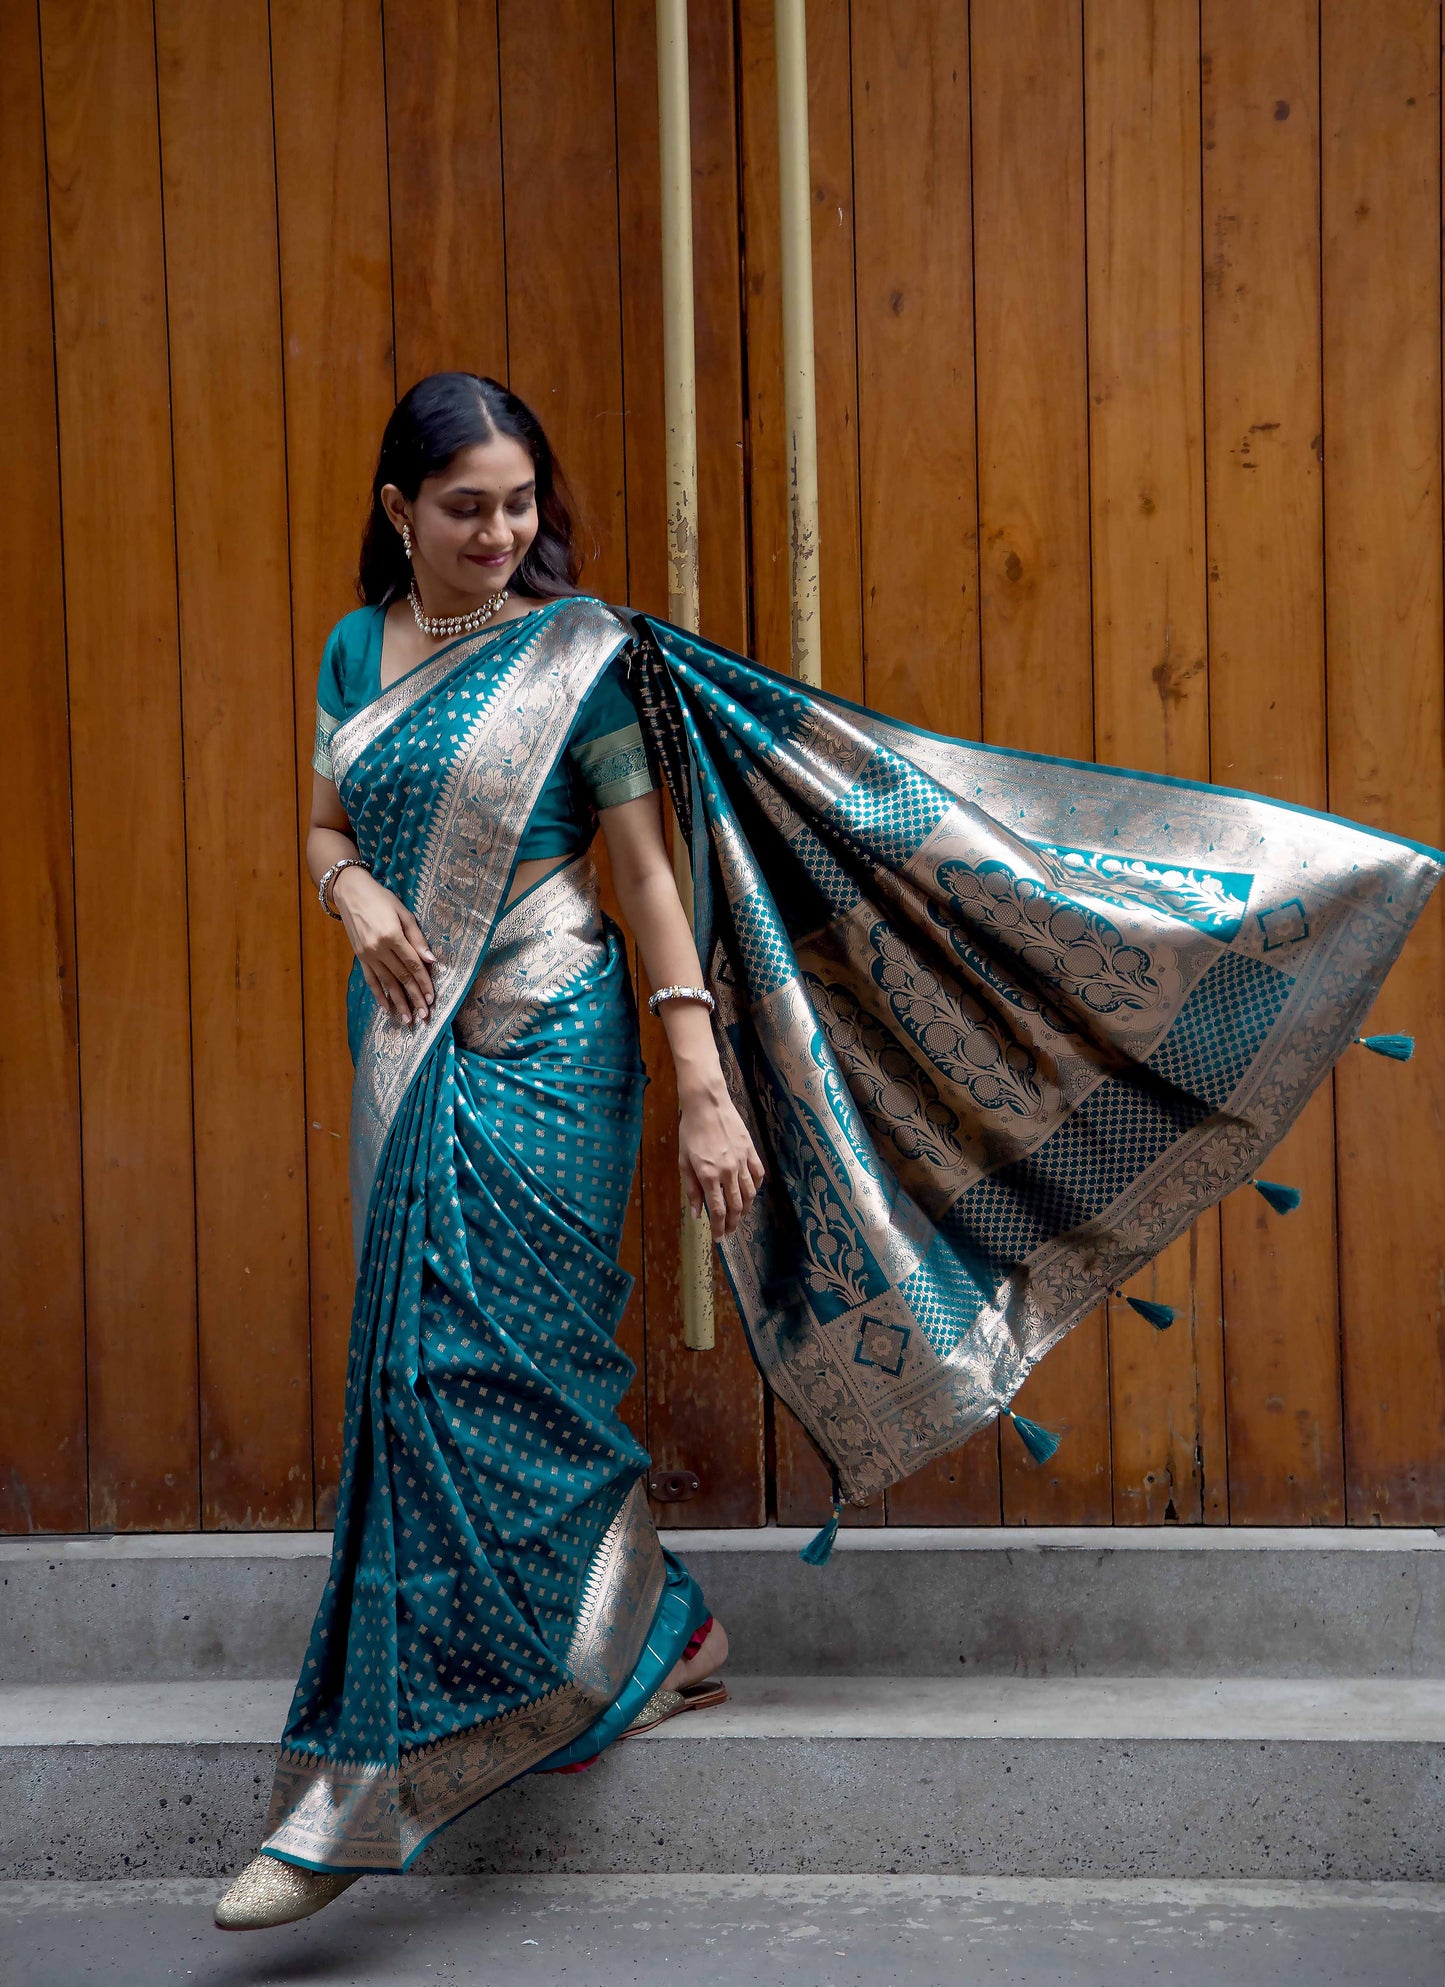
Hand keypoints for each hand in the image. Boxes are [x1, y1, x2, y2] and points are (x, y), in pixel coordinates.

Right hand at [332, 866, 436, 1026]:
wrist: (350, 892)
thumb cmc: (381, 899)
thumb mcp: (404, 913)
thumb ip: (417, 938)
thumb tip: (431, 960)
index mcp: (392, 936)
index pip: (412, 964)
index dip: (423, 982)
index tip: (432, 998)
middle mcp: (378, 949)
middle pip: (401, 977)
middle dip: (414, 998)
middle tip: (425, 1016)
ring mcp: (367, 955)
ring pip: (387, 983)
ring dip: (399, 1002)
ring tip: (408, 1019)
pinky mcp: (359, 957)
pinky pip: (370, 980)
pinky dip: (379, 995)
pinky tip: (387, 1008)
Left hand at [678, 1078, 765, 1238]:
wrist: (707, 1104)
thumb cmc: (690, 1131)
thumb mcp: (683, 1161)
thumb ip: (691, 1189)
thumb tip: (697, 1213)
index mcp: (709, 1175)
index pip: (718, 1210)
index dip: (718, 1228)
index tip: (718, 1239)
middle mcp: (728, 1172)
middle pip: (735, 1206)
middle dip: (732, 1223)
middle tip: (729, 1232)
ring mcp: (742, 1161)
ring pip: (749, 1194)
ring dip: (745, 1209)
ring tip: (739, 1216)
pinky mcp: (751, 1151)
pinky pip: (758, 1175)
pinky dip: (756, 1188)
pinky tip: (750, 1193)